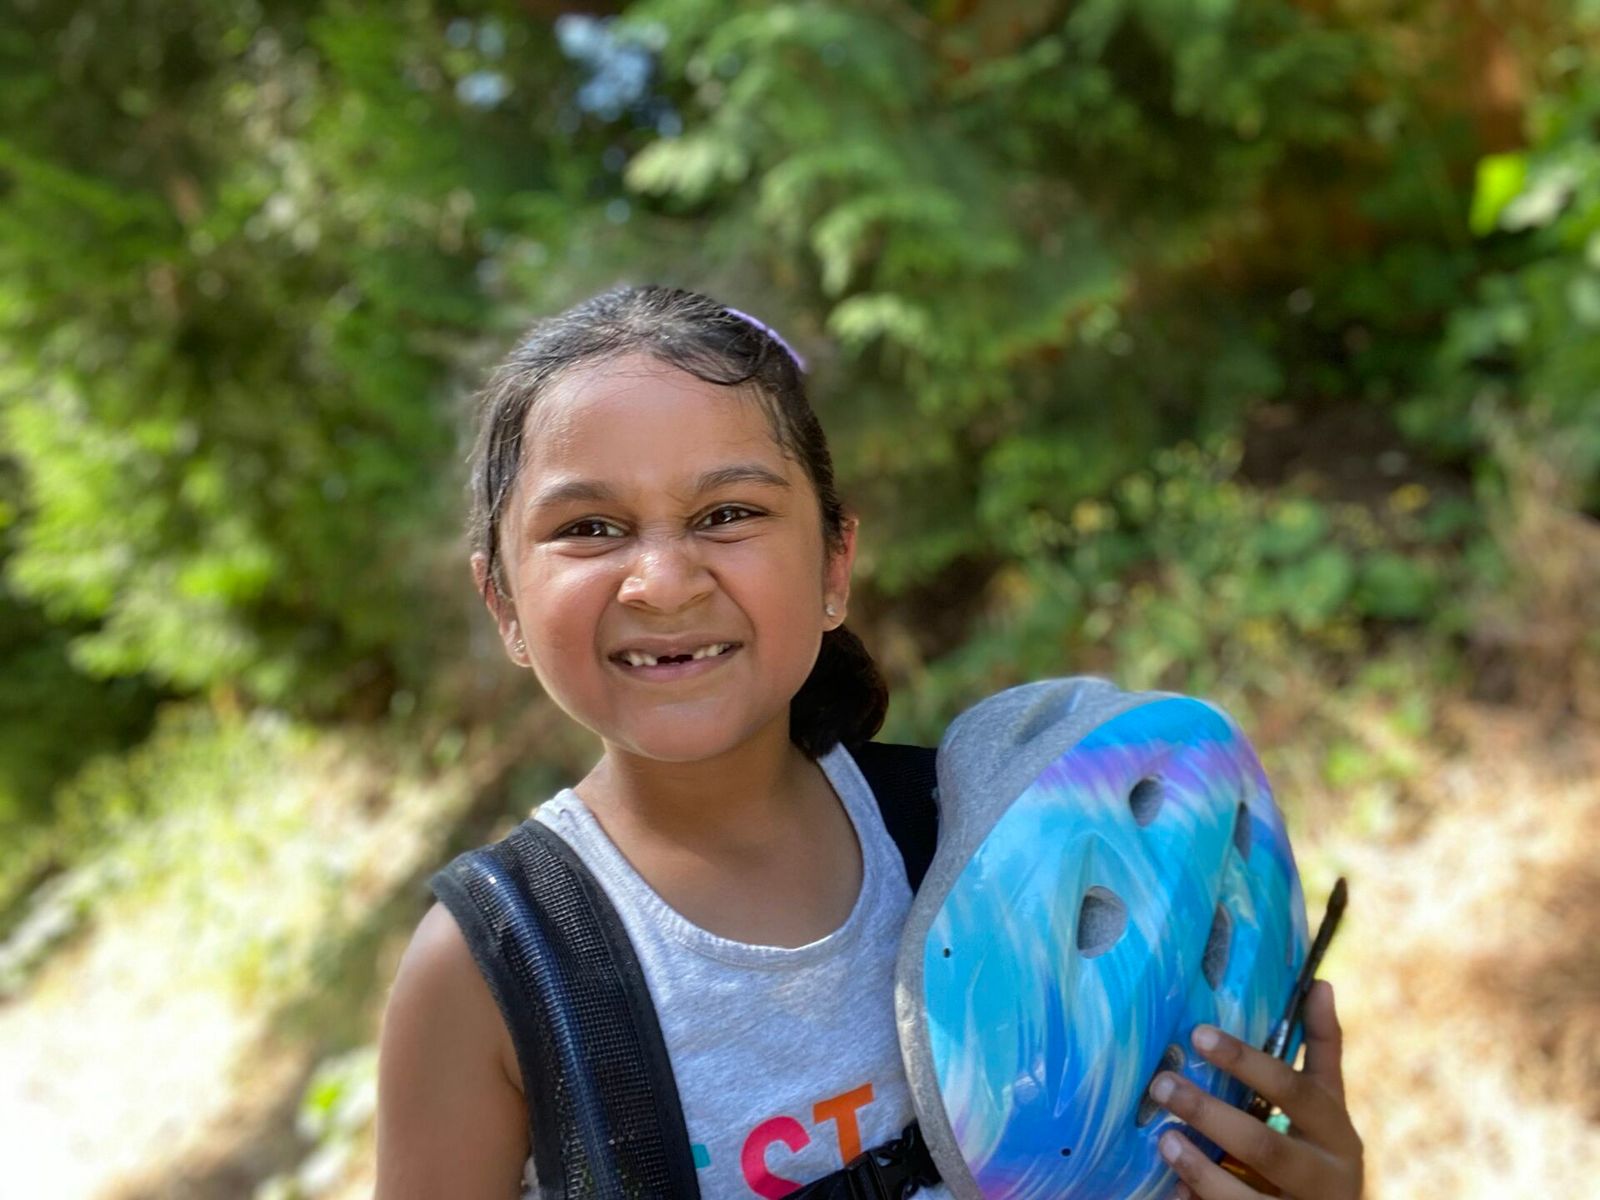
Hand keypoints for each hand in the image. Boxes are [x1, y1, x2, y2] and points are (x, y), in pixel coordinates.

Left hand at [1151, 980, 1362, 1198]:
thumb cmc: (1321, 1148)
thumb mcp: (1328, 1104)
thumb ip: (1321, 1047)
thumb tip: (1319, 982)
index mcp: (1337, 1134)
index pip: (1293, 1091)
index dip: (1247, 1063)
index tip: (1198, 1033)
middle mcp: (1326, 1178)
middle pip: (1265, 1147)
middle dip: (1210, 1115)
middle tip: (1162, 1084)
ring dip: (1201, 1170)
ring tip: (1163, 1140)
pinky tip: (1173, 1189)